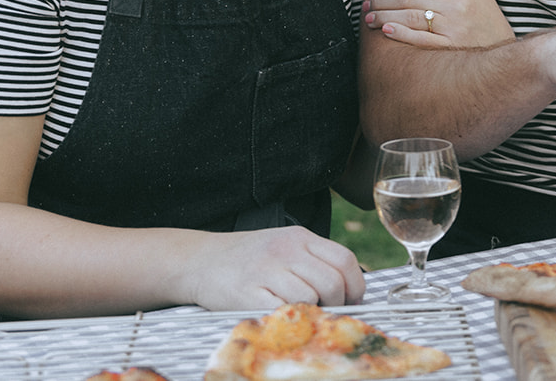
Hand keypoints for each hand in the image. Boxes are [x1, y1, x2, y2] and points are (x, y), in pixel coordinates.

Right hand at [186, 227, 365, 310]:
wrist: (200, 260)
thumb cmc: (247, 258)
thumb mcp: (283, 246)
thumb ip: (313, 260)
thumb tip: (349, 289)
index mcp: (299, 237)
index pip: (345, 259)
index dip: (356, 285)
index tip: (352, 300)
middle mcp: (285, 249)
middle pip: (332, 282)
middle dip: (337, 304)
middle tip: (327, 312)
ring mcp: (266, 269)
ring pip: (311, 297)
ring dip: (311, 311)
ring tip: (300, 312)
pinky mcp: (248, 292)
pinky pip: (283, 309)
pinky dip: (288, 317)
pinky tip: (280, 314)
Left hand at [363, 0, 514, 48]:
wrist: (503, 50)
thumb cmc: (484, 14)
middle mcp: (456, 5)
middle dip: (382, 0)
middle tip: (367, 4)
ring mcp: (453, 28)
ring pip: (410, 16)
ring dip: (384, 15)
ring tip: (368, 19)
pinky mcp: (450, 47)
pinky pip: (419, 38)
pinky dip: (400, 33)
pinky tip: (385, 30)